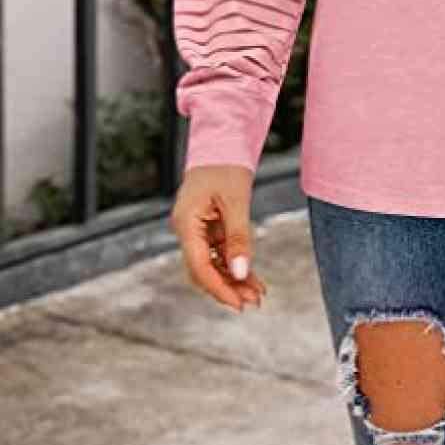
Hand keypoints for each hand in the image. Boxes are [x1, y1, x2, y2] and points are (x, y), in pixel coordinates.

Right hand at [169, 165, 267, 312]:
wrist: (223, 141)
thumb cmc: (226, 165)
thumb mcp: (236, 200)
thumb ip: (239, 238)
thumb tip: (242, 272)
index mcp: (186, 223)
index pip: (199, 266)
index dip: (219, 287)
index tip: (239, 303)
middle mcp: (186, 229)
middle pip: (203, 269)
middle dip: (228, 286)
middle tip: (254, 302)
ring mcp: (195, 229)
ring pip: (212, 263)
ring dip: (233, 278)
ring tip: (257, 293)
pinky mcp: (207, 227)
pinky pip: (219, 252)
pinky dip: (235, 263)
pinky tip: (252, 278)